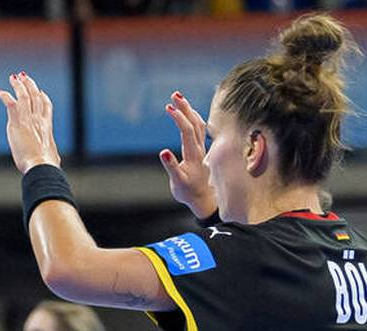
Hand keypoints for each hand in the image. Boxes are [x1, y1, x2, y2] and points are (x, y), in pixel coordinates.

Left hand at [0, 72, 60, 173]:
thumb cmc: (46, 167)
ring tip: (13, 77)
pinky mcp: (17, 122)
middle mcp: (39, 120)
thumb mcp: (52, 158)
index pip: (46, 107)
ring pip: (24, 95)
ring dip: (18, 85)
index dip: (43, 97)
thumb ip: (51, 156)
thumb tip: (53, 163)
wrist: (41, 166)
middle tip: (24, 77)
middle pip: (36, 96)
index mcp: (47, 127)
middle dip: (31, 85)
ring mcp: (29, 119)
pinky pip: (10, 102)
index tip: (40, 91)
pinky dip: (4, 95)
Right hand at [159, 91, 216, 219]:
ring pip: (199, 124)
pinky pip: (200, 129)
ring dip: (189, 110)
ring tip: (179, 99)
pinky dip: (194, 118)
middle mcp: (200, 149)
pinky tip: (189, 113)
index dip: (179, 118)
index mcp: (193, 155)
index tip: (169, 107)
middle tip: (174, 94)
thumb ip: (171, 166)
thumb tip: (163, 151)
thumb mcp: (177, 182)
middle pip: (194, 123)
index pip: (187, 131)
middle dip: (184, 108)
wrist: (204, 199)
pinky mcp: (201, 150)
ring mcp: (202, 149)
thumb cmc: (188, 192)